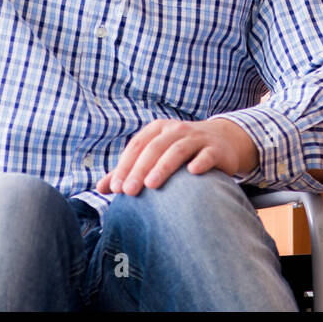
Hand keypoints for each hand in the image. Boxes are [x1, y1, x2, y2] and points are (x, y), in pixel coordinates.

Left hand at [96, 118, 257, 195]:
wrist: (221, 141)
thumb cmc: (180, 152)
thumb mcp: (155, 155)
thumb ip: (129, 170)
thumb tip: (101, 188)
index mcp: (157, 129)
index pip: (137, 146)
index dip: (124, 165)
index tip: (115, 188)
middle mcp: (176, 130)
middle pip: (154, 148)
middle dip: (140, 169)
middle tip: (129, 192)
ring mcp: (197, 137)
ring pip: (178, 149)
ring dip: (164, 166)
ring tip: (152, 185)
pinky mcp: (216, 149)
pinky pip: (207, 154)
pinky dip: (200, 161)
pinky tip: (193, 172)